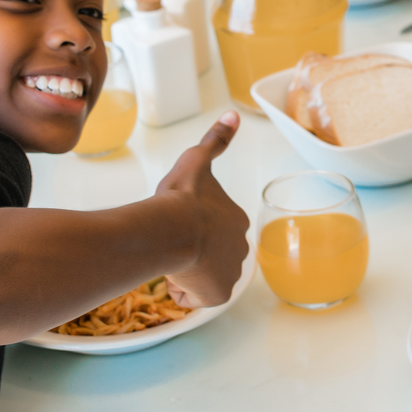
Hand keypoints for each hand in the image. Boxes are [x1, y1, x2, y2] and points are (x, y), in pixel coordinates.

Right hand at [157, 111, 249, 308]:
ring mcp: (232, 273)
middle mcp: (241, 248)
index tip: (178, 223)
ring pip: (200, 277)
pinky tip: (175, 274)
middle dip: (190, 253)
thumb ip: (216, 140)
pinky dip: (182, 290)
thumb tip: (232, 113)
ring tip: (172, 258)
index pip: (210, 231)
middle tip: (173, 242)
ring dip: (185, 272)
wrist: (170, 230)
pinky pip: (194, 297)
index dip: (190, 229)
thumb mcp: (196, 161)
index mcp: (236, 220)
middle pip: (207, 255)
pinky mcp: (218, 295)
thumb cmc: (180, 197)